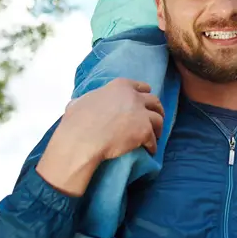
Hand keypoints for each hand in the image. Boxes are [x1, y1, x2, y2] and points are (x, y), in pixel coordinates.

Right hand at [37, 79, 164, 195]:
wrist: (82, 140)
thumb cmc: (77, 122)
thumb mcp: (79, 102)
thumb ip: (86, 100)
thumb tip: (79, 102)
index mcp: (120, 86)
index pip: (141, 87)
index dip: (145, 95)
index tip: (145, 103)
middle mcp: (134, 97)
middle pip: (155, 102)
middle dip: (157, 110)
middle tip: (155, 119)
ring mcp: (141, 114)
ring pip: (159, 120)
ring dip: (158, 128)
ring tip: (155, 136)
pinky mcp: (144, 131)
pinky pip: (153, 140)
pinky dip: (152, 146)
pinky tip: (150, 150)